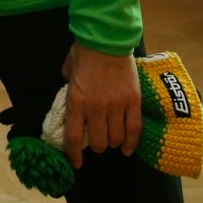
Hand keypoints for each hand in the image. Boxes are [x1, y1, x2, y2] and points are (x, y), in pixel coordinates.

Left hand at [60, 43, 141, 169]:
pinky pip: (134, 130)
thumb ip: (68, 86)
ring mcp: (116, 106)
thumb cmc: (85, 52)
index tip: (77, 164)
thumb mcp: (68, 70)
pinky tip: (128, 150)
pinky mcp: (133, 102)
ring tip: (112, 140)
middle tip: (97, 141)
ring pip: (116, 139)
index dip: (74, 155)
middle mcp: (95, 108)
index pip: (74, 139)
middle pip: (98, 143)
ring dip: (113, 143)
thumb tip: (70, 95)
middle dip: (97, 146)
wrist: (108, 39)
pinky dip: (131, 144)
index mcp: (76, 102)